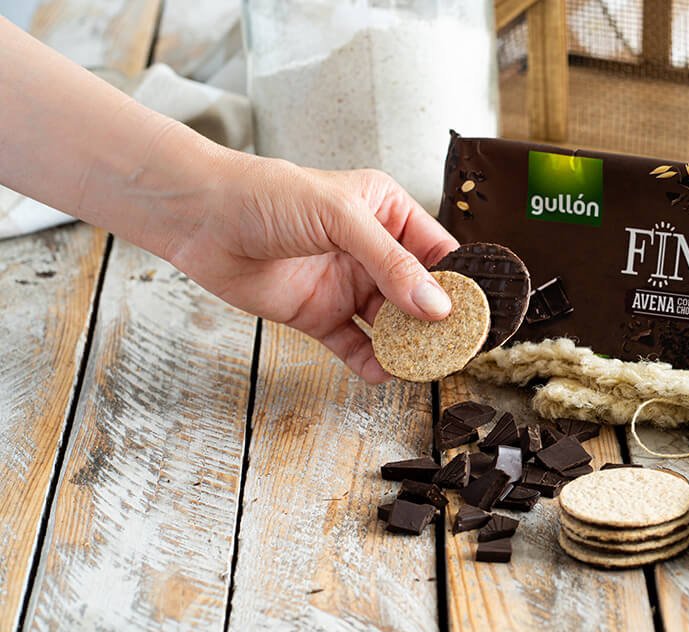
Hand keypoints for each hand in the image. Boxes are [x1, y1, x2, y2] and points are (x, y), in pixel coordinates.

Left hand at [166, 154, 458, 383]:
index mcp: (386, 212)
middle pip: (419, 293)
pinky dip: (370, 360)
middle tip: (459, 346)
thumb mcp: (340, 219)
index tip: (481, 310)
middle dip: (438, 320)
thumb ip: (391, 264)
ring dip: (407, 343)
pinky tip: (384, 371)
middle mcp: (372, 250)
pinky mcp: (319, 314)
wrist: (199, 218)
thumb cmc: (266, 195)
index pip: (437, 251)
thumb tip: (436, 306)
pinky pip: (354, 344)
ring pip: (390, 322)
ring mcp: (346, 284)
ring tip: (425, 363)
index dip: (460, 281)